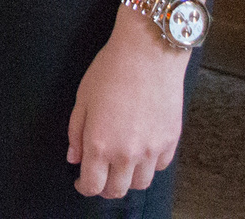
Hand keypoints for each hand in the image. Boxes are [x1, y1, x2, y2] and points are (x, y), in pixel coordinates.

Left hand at [68, 15, 186, 199]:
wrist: (148, 53)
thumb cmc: (111, 70)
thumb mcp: (82, 98)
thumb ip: (76, 133)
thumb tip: (74, 158)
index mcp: (100, 144)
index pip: (92, 185)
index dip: (83, 187)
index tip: (81, 182)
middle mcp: (127, 153)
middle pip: (116, 190)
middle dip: (104, 187)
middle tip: (99, 174)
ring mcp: (152, 150)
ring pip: (140, 183)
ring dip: (128, 178)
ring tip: (120, 163)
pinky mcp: (170, 141)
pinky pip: (159, 167)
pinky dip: (148, 165)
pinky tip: (140, 150)